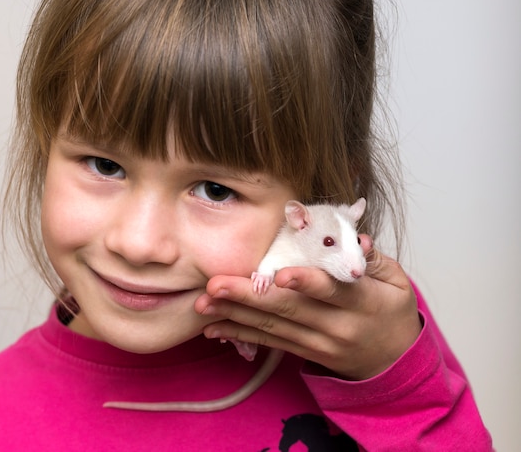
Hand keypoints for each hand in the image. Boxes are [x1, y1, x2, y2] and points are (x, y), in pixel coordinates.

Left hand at [194, 235, 422, 379]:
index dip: (306, 282)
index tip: (279, 274)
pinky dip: (242, 334)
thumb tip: (356, 238)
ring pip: (273, 328)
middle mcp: (337, 326)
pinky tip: (215, 327)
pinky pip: (271, 343)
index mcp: (362, 302)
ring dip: (235, 315)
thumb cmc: (391, 311)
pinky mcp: (306, 353)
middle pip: (290, 310)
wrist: (394, 362)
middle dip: (249, 296)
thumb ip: (372, 259)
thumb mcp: (396, 282)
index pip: (333, 290)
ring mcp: (319, 344)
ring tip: (203, 304)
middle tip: (215, 285)